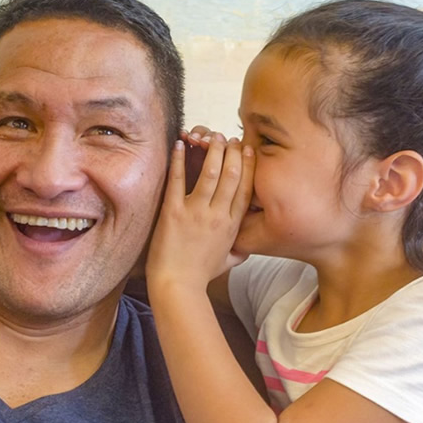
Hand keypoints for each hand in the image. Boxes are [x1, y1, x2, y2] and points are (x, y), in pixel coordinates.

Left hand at [147, 131, 254, 292]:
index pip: (247, 187)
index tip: (247, 149)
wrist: (178, 287)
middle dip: (232, 151)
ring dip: (211, 151)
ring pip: (210, 173)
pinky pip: (177, 180)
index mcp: (232, 225)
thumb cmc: (200, 276)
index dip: (249, 165)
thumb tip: (247, 248)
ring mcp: (196, 213)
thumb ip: (240, 251)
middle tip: (228, 137)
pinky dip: (178, 160)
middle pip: (232, 174)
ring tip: (210, 135)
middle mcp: (218, 215)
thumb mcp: (227, 262)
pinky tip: (179, 144)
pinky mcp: (173, 213)